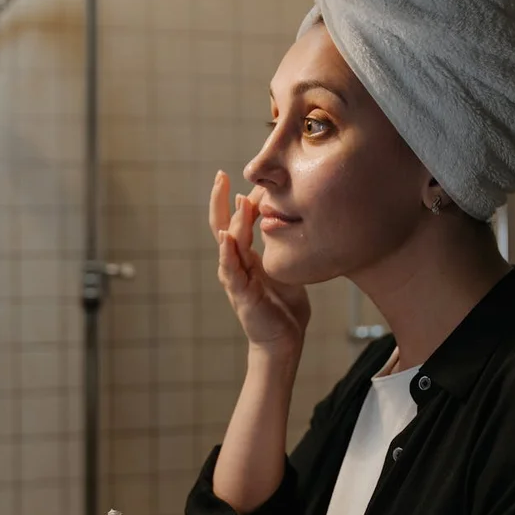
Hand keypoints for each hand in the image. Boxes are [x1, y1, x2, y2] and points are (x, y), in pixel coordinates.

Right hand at [209, 170, 310, 351]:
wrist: (283, 339)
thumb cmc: (284, 305)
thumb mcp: (285, 267)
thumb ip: (284, 246)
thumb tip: (294, 219)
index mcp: (245, 256)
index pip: (236, 221)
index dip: (237, 200)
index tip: (243, 177)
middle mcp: (235, 264)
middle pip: (222, 225)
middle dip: (219, 200)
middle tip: (220, 175)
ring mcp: (235, 278)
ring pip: (228, 244)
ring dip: (231, 221)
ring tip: (235, 199)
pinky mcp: (241, 294)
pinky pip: (231, 270)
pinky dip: (227, 252)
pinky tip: (227, 237)